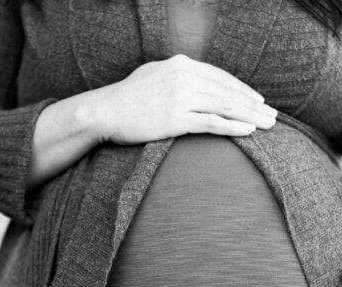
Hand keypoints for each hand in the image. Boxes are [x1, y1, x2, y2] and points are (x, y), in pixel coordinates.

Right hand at [92, 53, 277, 144]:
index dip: (243, 90)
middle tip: (272, 116)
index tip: (258, 101)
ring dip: (250, 116)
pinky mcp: (175, 118)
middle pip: (228, 91)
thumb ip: (176, 76)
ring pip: (225, 106)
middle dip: (254, 105)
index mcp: (181, 64)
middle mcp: (184, 77)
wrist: (104, 111)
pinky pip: (212, 122)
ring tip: (268, 125)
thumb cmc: (126, 98)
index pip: (221, 77)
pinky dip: (232, 127)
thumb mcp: (153, 75)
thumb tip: (193, 83)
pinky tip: (248, 131)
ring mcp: (180, 97)